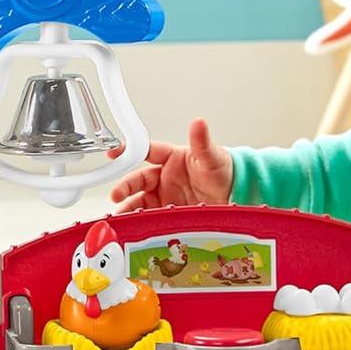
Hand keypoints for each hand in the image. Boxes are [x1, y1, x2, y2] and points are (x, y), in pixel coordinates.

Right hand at [110, 118, 232, 211]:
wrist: (236, 196)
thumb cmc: (223, 171)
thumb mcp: (212, 157)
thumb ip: (202, 142)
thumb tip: (199, 123)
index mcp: (172, 159)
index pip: (146, 152)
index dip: (129, 151)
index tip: (115, 153)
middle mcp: (164, 178)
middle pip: (138, 180)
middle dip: (125, 187)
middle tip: (116, 195)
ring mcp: (164, 197)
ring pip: (140, 201)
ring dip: (129, 208)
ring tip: (121, 216)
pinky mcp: (167, 214)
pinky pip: (149, 217)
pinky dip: (140, 222)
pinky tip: (134, 227)